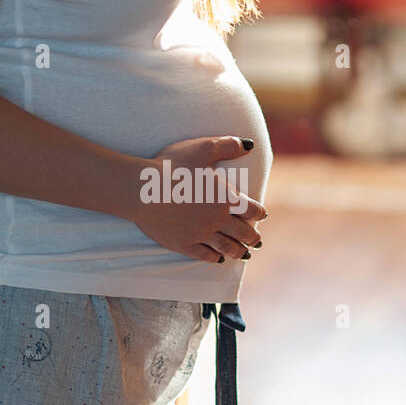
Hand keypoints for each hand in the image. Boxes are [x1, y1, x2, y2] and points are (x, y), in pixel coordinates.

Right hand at [126, 135, 266, 263]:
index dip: (259, 213)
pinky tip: (218, 259)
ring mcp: (201, 234)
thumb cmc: (172, 167)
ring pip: (226, 247)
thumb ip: (228, 146)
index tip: (261, 215)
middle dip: (253, 238)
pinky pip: (204, 255)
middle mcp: (217, 220)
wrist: (143, 190)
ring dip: (238, 251)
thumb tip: (249, 145)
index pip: (251, 210)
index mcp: (225, 199)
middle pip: (242, 233)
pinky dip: (214, 258)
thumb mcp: (202, 148)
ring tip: (244, 254)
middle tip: (257, 242)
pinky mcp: (184, 244)